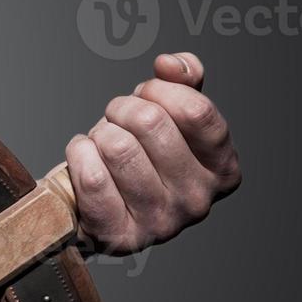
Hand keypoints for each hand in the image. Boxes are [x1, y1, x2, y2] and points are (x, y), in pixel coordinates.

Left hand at [65, 51, 240, 254]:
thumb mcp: (169, 108)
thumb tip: (170, 65)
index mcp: (222, 169)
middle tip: (118, 121)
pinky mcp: (122, 237)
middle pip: (150, 122)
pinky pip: (91, 175)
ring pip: (116, 146)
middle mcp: (198, 201)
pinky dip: (79, 155)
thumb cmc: (138, 147)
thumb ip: (183, 78)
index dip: (161, 90)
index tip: (148, 94)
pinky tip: (87, 160)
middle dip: (122, 108)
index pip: (196, 111)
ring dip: (100, 133)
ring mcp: (162, 223)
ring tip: (105, 145)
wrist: (97, 195)